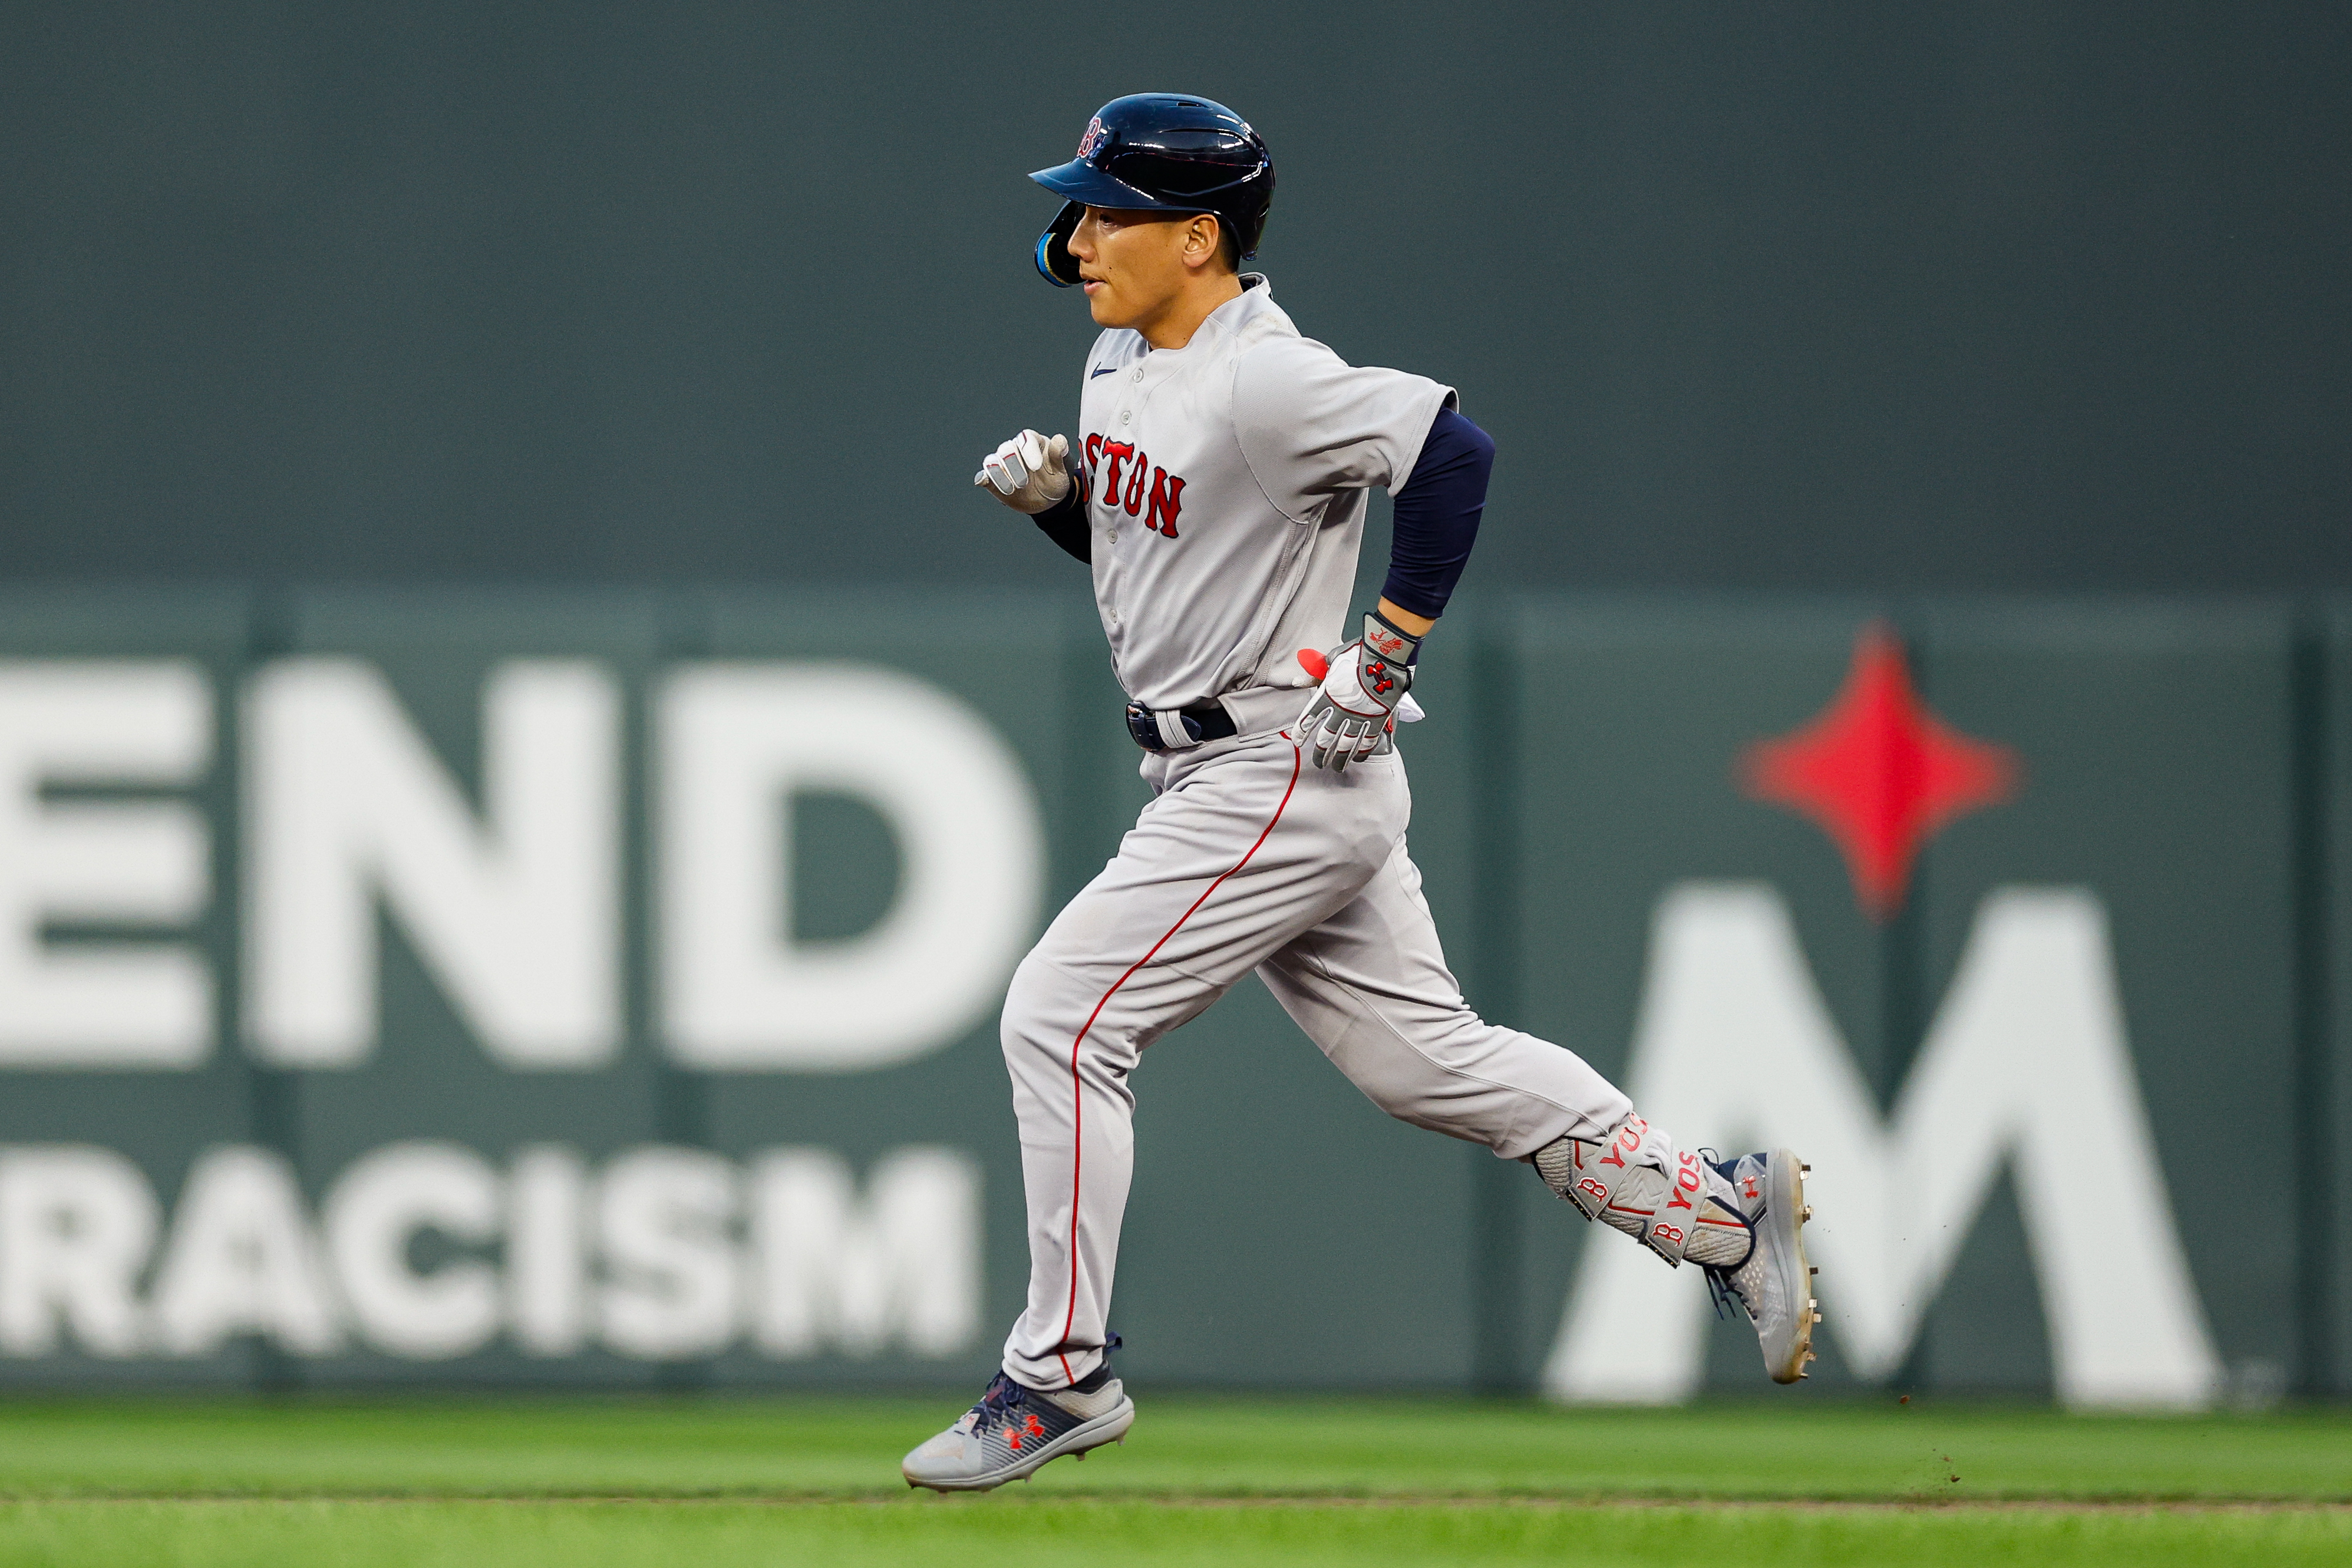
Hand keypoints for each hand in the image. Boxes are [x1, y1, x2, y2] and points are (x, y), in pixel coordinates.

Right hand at [973, 429, 1071, 514]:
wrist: (1048, 500)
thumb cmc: (1055, 480)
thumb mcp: (1063, 470)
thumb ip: (1059, 455)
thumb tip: (1059, 439)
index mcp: (1033, 442)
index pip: (1026, 437)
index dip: (1029, 450)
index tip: (1036, 467)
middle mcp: (1015, 449)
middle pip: (1006, 449)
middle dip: (1014, 466)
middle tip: (1024, 483)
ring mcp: (1003, 464)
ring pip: (992, 461)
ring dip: (1000, 476)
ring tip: (1012, 489)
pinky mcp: (994, 478)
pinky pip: (985, 475)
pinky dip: (983, 478)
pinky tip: (983, 482)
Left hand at [1298, 614, 1419, 771]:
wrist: (1386, 656)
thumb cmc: (1358, 654)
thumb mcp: (1332, 659)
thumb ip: (1315, 674)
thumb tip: (1297, 682)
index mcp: (1327, 695)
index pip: (1308, 719)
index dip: (1301, 733)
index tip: (1298, 742)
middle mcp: (1341, 710)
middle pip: (1326, 739)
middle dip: (1320, 754)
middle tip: (1318, 763)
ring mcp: (1360, 717)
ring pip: (1345, 745)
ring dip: (1339, 759)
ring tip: (1336, 767)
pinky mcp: (1378, 720)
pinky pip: (1368, 742)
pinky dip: (1361, 752)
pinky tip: (1357, 759)